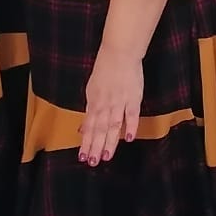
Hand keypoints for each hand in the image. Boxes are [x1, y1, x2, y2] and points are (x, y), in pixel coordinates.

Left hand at [79, 47, 142, 164]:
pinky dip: (130, 126)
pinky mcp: (133, 97)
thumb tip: (83, 128)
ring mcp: (119, 101)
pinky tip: (129, 139)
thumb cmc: (105, 70)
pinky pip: (131, 114)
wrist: (119, 53)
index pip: (89, 126)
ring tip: (106, 157)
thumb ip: (91, 110)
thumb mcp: (92, 89)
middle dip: (95, 147)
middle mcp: (104, 104)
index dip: (86, 142)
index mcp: (94, 102)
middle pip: (99, 129)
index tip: (83, 157)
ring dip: (109, 142)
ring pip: (113, 125)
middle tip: (92, 162)